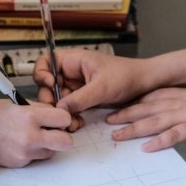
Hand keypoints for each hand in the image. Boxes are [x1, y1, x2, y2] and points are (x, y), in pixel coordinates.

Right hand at [0, 99, 73, 166]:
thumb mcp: (16, 104)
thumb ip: (38, 109)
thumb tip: (53, 113)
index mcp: (30, 117)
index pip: (64, 119)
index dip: (63, 117)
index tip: (58, 116)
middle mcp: (30, 137)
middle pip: (66, 142)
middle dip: (63, 135)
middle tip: (55, 130)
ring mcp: (26, 153)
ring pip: (52, 152)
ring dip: (49, 144)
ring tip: (35, 136)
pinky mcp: (21, 163)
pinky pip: (37, 158)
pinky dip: (34, 151)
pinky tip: (23, 143)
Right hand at [33, 49, 148, 130]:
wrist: (143, 85)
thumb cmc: (125, 75)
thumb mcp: (102, 87)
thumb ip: (80, 98)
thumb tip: (60, 109)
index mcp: (73, 61)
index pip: (45, 62)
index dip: (42, 74)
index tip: (50, 86)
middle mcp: (71, 73)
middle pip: (48, 86)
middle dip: (51, 101)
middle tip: (58, 113)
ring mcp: (76, 87)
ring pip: (58, 100)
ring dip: (61, 113)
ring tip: (71, 123)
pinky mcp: (82, 99)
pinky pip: (69, 108)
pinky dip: (70, 117)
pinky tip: (77, 124)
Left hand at [105, 80, 185, 151]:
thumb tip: (174, 113)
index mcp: (179, 96)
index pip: (148, 97)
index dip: (130, 102)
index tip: (113, 105)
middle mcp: (178, 103)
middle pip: (144, 108)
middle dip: (124, 114)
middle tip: (106, 120)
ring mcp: (185, 114)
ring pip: (153, 121)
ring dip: (133, 129)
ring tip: (116, 136)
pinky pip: (174, 135)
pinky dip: (159, 141)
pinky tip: (147, 148)